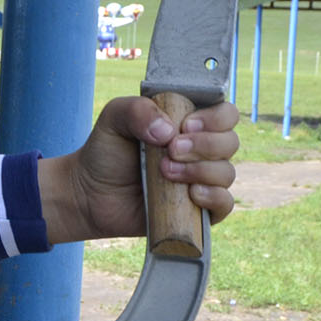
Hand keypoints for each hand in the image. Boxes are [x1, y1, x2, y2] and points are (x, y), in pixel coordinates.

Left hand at [38, 96, 239, 244]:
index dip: (214, 118)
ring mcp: (201, 181)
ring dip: (200, 170)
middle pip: (230, 142)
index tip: (186, 125)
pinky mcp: (197, 211)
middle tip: (170, 150)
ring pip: (227, 173)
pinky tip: (191, 194)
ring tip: (165, 172)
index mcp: (190, 123)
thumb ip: (138, 110)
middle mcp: (201, 151)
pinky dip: (214, 197)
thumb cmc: (106, 151)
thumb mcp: (114, 118)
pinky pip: (225, 204)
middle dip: (204, 145)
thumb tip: (168, 131)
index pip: (225, 114)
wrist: (89, 193)